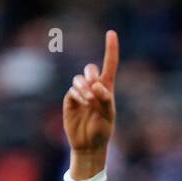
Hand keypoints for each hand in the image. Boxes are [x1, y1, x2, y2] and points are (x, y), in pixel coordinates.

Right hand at [64, 30, 118, 177]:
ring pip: (79, 79)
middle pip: (91, 69)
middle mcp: (93, 88)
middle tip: (95, 89)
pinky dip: (78, 94)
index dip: (110, 49)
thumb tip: (97, 86)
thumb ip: (105, 100)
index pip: (110, 65)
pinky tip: (83, 103)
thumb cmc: (102, 131)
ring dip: (84, 87)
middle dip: (92, 75)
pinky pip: (72, 90)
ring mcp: (80, 94)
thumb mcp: (108, 117)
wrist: (88, 145)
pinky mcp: (70, 101)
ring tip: (89, 100)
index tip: (111, 33)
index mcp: (107, 90)